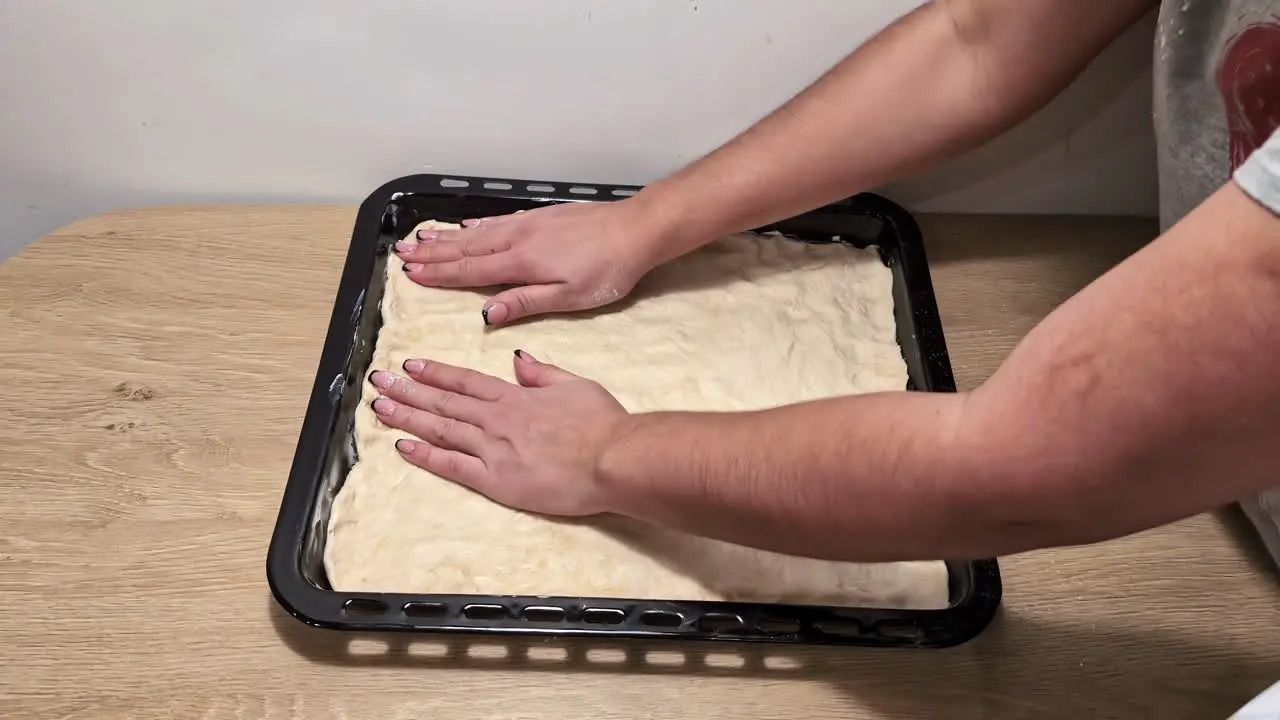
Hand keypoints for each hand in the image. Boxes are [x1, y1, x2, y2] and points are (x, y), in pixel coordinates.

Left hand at [367, 351, 627, 516]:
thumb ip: (543, 373)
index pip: (466, 381)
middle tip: (379, 381)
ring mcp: (494, 449)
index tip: (411, 364)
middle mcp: (498, 419)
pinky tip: (402, 447)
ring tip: (380, 407)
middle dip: (409, 390)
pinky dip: (425, 456)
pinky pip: (453, 466)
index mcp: (517, 396)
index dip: (436, 372)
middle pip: (444, 402)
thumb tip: (518, 359)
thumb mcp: (576, 385)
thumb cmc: (604, 424)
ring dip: (408, 417)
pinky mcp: (497, 481)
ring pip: (441, 429)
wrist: (613, 458)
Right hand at [395, 199, 669, 325]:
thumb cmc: (608, 270)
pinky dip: (477, 223)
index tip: (411, 274)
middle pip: (466, 247)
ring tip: (421, 237)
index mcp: (522, 263)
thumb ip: (525, 302)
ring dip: (447, 237)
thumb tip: (487, 314)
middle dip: (432, 252)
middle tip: (401, 253)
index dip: (439, 274)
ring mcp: (529, 224)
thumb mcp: (568, 297)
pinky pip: (498, 220)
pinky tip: (466, 224)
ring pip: (478, 231)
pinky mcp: (542, 217)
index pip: (471, 270)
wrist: (636, 230)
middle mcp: (519, 239)